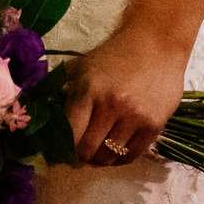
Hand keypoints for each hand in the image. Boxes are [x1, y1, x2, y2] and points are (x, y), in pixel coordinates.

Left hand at [64, 20, 189, 167]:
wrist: (156, 43)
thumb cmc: (114, 54)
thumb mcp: (82, 67)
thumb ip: (65, 91)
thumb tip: (47, 117)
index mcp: (88, 90)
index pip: (70, 132)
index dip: (61, 149)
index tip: (57, 155)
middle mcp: (111, 105)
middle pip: (88, 149)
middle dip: (79, 157)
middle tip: (77, 157)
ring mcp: (134, 117)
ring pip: (109, 155)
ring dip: (99, 160)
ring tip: (95, 155)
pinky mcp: (154, 125)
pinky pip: (132, 155)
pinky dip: (120, 159)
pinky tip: (114, 152)